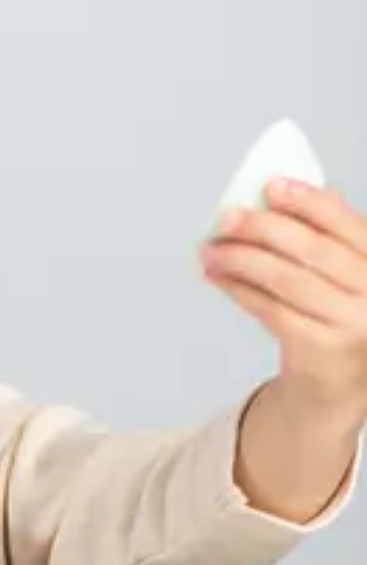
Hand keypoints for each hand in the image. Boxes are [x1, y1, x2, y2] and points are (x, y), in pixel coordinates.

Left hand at [201, 178, 366, 425]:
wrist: (341, 378)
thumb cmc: (337, 312)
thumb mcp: (344, 272)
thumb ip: (321, 237)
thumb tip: (271, 198)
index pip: (347, 223)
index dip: (308, 201)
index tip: (272, 186)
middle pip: (312, 250)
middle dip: (262, 229)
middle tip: (227, 218)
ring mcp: (352, 322)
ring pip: (285, 279)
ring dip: (240, 260)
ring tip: (211, 250)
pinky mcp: (320, 347)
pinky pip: (269, 309)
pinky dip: (238, 289)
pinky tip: (219, 276)